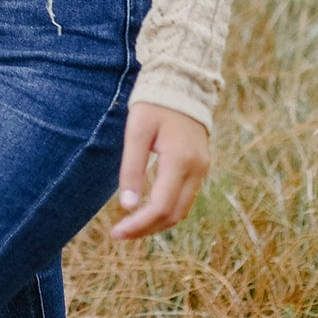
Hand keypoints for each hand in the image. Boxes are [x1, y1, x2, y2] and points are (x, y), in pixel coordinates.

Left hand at [109, 101, 209, 239]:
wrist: (182, 83)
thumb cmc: (154, 105)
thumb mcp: (136, 132)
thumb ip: (132, 168)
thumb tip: (127, 205)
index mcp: (180, 160)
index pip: (161, 207)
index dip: (139, 225)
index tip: (116, 233)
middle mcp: (196, 169)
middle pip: (174, 215)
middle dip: (146, 229)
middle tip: (119, 233)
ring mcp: (201, 169)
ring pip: (182, 210)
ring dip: (156, 223)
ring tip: (130, 226)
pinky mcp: (200, 167)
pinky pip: (185, 198)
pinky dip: (166, 210)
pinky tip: (146, 210)